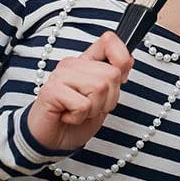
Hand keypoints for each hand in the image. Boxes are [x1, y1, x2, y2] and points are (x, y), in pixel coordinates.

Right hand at [26, 32, 133, 151]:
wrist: (51, 139)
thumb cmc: (76, 118)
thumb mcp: (103, 99)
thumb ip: (114, 78)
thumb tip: (128, 59)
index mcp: (86, 62)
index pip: (109, 41)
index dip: (121, 59)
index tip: (116, 80)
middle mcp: (73, 64)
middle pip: (112, 74)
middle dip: (108, 100)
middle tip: (89, 107)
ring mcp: (60, 75)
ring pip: (100, 88)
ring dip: (93, 109)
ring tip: (78, 112)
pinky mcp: (51, 90)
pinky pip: (82, 104)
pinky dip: (79, 117)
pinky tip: (67, 117)